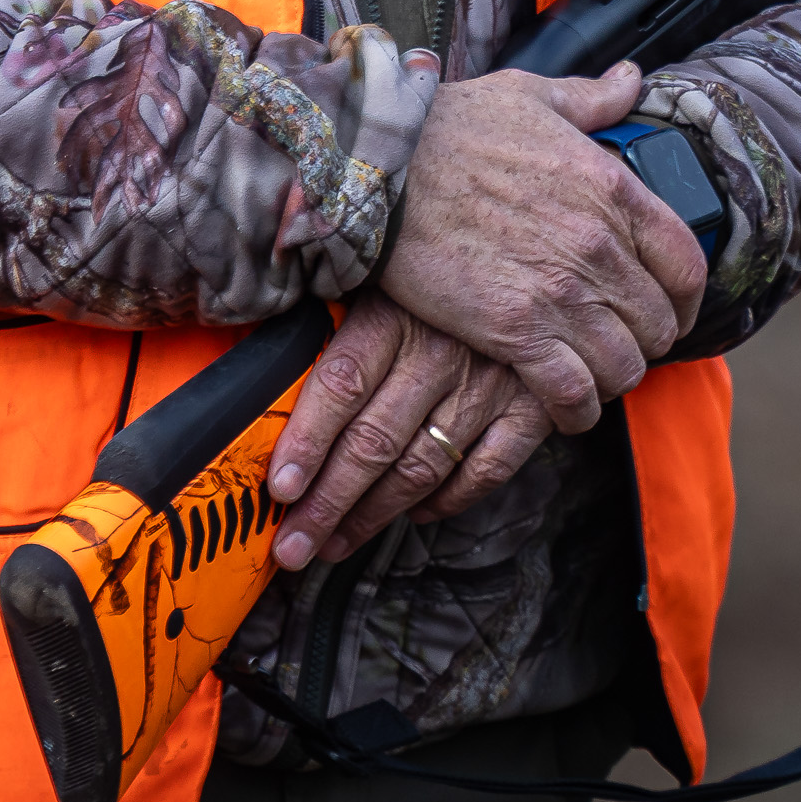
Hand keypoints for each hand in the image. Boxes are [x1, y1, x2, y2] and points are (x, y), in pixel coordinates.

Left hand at [262, 296, 544, 571]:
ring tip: (335, 543)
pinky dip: (448, 501)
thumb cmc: (436, 268)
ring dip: (374, 514)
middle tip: (294, 546)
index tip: (280, 489)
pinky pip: (486, 472)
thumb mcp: (381, 277)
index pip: (340, 386)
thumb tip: (266, 380)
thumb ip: (332, 320)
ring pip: (422, 467)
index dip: (307, 442)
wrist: (534, 254)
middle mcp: (441, 351)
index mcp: (395, 313)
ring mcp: (490, 383)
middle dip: (327, 503)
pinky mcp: (533, 407)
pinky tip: (416, 515)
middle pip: (373, 441)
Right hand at [374, 68, 709, 434]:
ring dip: (611, 378)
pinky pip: (573, 395)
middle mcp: (600, 247)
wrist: (381, 165)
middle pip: (660, 326)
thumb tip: (633, 79)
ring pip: (625, 367)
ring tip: (589, 375)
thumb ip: (593, 97)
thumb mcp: (531, 94)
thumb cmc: (449, 126)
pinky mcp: (516, 332)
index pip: (688, 267)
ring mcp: (561, 293)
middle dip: (644, 341)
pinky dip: (576, 411)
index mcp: (614, 191)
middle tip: (617, 343)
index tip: (670, 311)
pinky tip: (565, 408)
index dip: (686, 301)